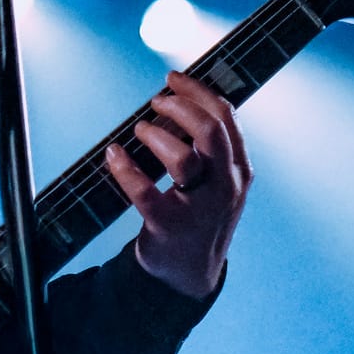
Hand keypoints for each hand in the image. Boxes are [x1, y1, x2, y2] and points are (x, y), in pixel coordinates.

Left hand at [104, 71, 252, 299]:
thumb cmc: (199, 216)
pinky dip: (125, 169)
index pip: (226, 117)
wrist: (189, 275)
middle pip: (209, 131)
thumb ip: (212, 148)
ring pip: (183, 159)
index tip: (173, 79)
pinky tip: (113, 155)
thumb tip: (183, 101)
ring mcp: (199, 208)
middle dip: (179, 106)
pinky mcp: (168, 227)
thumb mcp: (220, 182)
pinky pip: (144, 193)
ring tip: (140, 131)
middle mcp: (225, 187)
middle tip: (155, 102)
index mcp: (239, 170)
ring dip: (156, 136)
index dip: (198, 91)